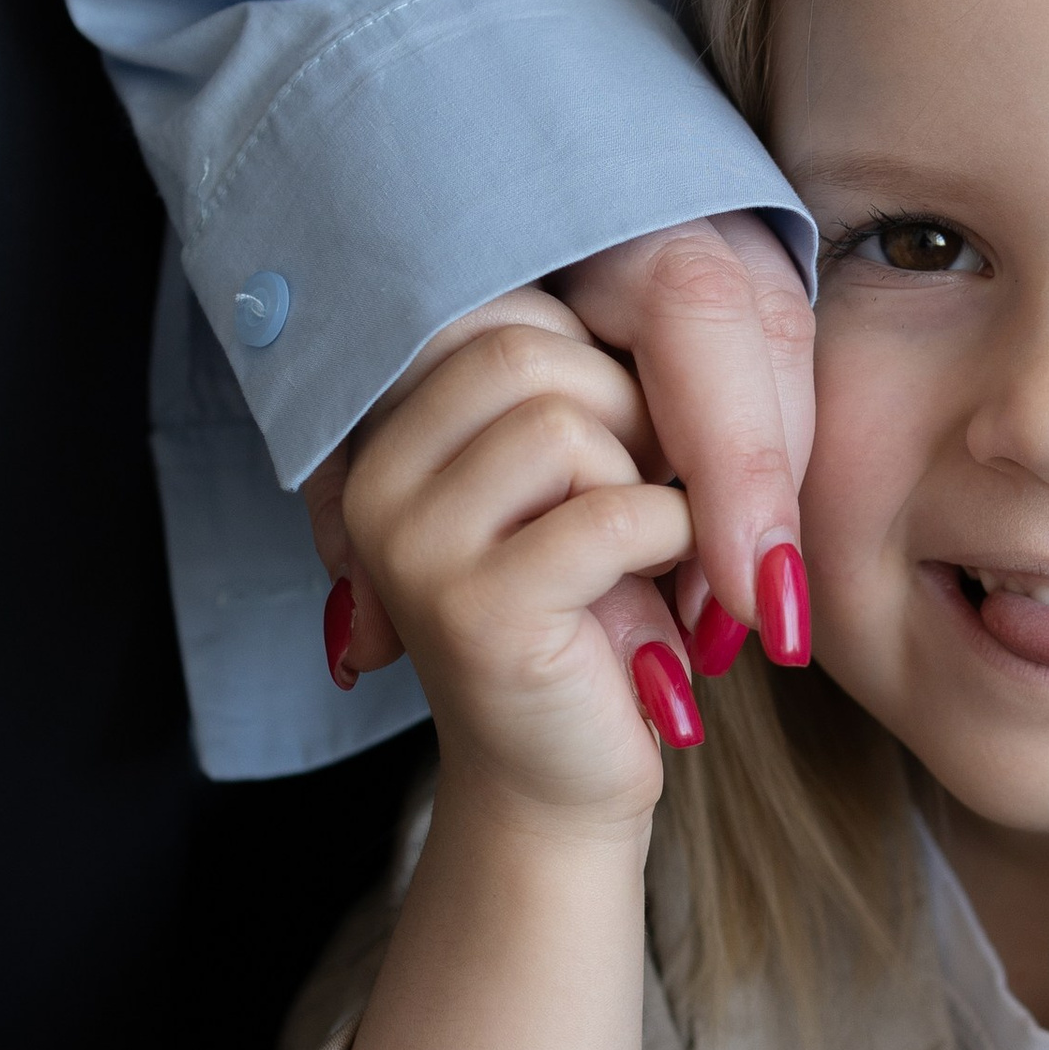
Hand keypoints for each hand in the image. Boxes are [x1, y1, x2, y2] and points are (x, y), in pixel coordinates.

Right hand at [310, 209, 814, 691]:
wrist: (568, 784)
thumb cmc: (595, 618)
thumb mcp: (587, 479)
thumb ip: (580, 385)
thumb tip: (650, 265)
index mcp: (392, 429)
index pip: (504, 310)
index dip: (602, 369)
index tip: (630, 458)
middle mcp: (378, 476)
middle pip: (532, 350)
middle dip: (630, 419)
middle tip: (645, 514)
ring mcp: (409, 540)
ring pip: (567, 423)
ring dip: (646, 490)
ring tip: (637, 566)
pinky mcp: (470, 606)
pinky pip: (612, 517)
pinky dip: (670, 549)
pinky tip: (657, 606)